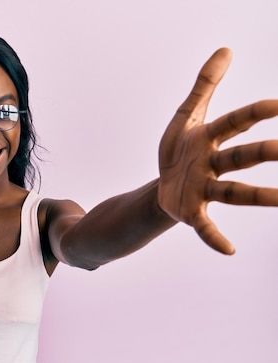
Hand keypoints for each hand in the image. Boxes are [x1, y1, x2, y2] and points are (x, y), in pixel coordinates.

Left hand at [158, 48, 277, 253]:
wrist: (162, 185)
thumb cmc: (180, 150)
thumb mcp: (187, 115)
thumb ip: (205, 84)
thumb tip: (226, 49)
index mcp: (209, 138)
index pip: (234, 122)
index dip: (254, 113)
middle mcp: (212, 164)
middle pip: (239, 156)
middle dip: (262, 152)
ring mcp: (203, 189)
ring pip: (232, 192)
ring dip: (257, 196)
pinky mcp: (191, 211)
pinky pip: (205, 226)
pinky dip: (215, 238)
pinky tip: (229, 250)